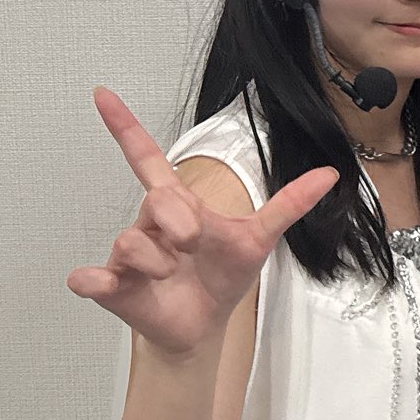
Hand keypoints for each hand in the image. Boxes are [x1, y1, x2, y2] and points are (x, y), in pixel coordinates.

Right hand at [66, 88, 337, 357]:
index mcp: (178, 205)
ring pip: (131, 240)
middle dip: (180, 222)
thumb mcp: (258, 238)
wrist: (205, 326)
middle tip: (194, 244)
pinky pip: (89, 277)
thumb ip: (289, 204)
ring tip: (172, 275)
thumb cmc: (223, 276)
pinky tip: (106, 284)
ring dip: (159, 261)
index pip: (147, 158)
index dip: (126, 127)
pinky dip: (93, 280)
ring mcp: (126, 255)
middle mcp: (148, 223)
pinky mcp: (112, 286)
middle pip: (155, 198)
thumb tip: (330, 174)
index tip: (103, 93)